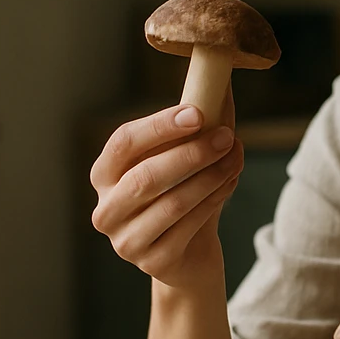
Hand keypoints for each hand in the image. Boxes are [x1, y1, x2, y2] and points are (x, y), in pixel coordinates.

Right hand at [90, 87, 243, 287]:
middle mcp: (106, 209)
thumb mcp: (185, 156)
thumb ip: (197, 120)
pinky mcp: (151, 263)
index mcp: (104, 174)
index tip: (197, 114)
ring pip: (171, 203)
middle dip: (191, 154)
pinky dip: (215, 200)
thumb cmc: (183, 193)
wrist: (189, 255)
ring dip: (210, 176)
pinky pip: (188, 227)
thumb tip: (221, 75)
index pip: (123, 142)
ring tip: (235, 157)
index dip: (159, 126)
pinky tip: (230, 181)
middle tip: (227, 136)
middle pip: (146, 177)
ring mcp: (125, 241)